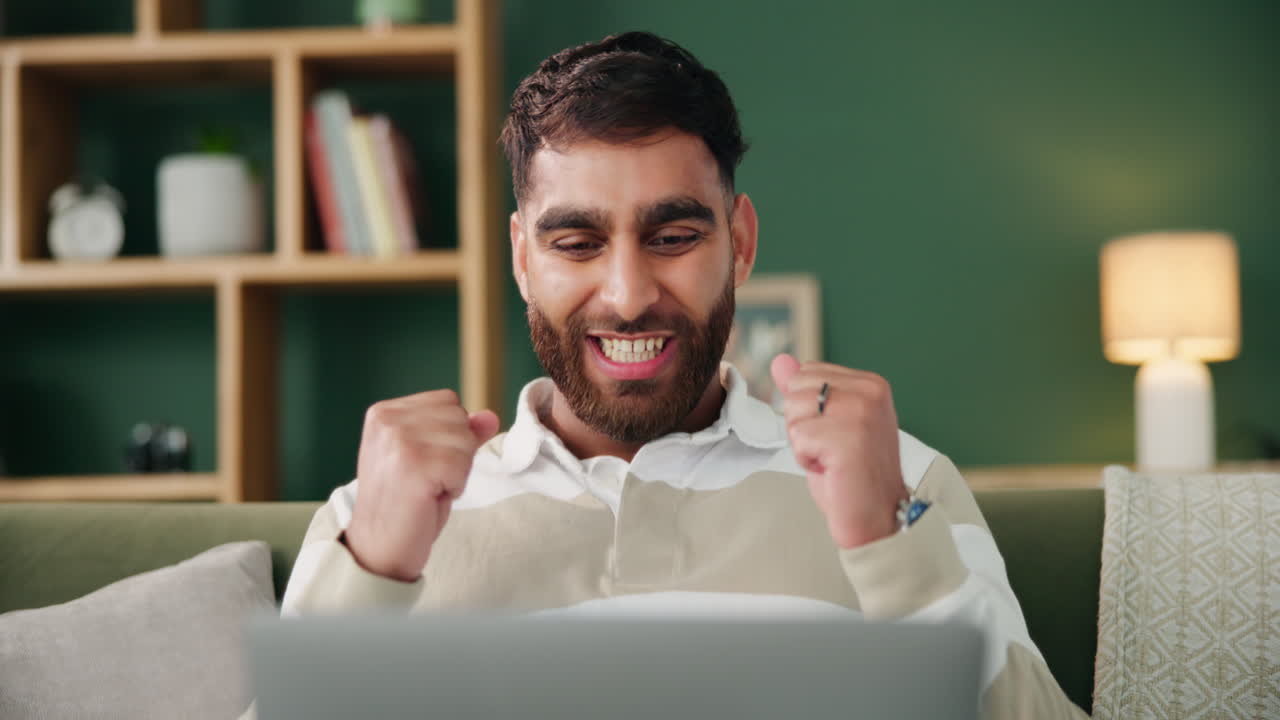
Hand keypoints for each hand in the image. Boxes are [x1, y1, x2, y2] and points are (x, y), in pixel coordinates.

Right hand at [344, 389, 499, 581]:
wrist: (377, 548)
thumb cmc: (404, 504)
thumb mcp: (430, 459)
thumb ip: (457, 433)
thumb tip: (490, 417)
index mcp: (384, 412)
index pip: (448, 401)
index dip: (450, 435)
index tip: (424, 463)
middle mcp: (388, 420)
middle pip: (459, 417)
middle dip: (456, 452)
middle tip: (427, 479)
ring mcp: (399, 440)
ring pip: (465, 440)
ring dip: (457, 470)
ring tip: (428, 488)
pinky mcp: (414, 465)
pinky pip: (463, 465)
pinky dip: (455, 486)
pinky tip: (430, 498)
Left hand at [770, 354, 908, 548]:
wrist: (877, 517)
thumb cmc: (852, 474)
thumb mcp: (827, 424)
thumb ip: (805, 390)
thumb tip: (780, 360)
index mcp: (870, 383)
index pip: (806, 373)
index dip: (809, 410)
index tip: (835, 434)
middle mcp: (869, 392)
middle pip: (796, 389)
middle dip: (803, 424)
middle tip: (832, 450)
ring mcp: (860, 413)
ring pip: (793, 411)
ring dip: (803, 443)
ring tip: (832, 459)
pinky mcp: (847, 437)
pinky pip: (797, 437)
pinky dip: (806, 459)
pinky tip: (831, 469)